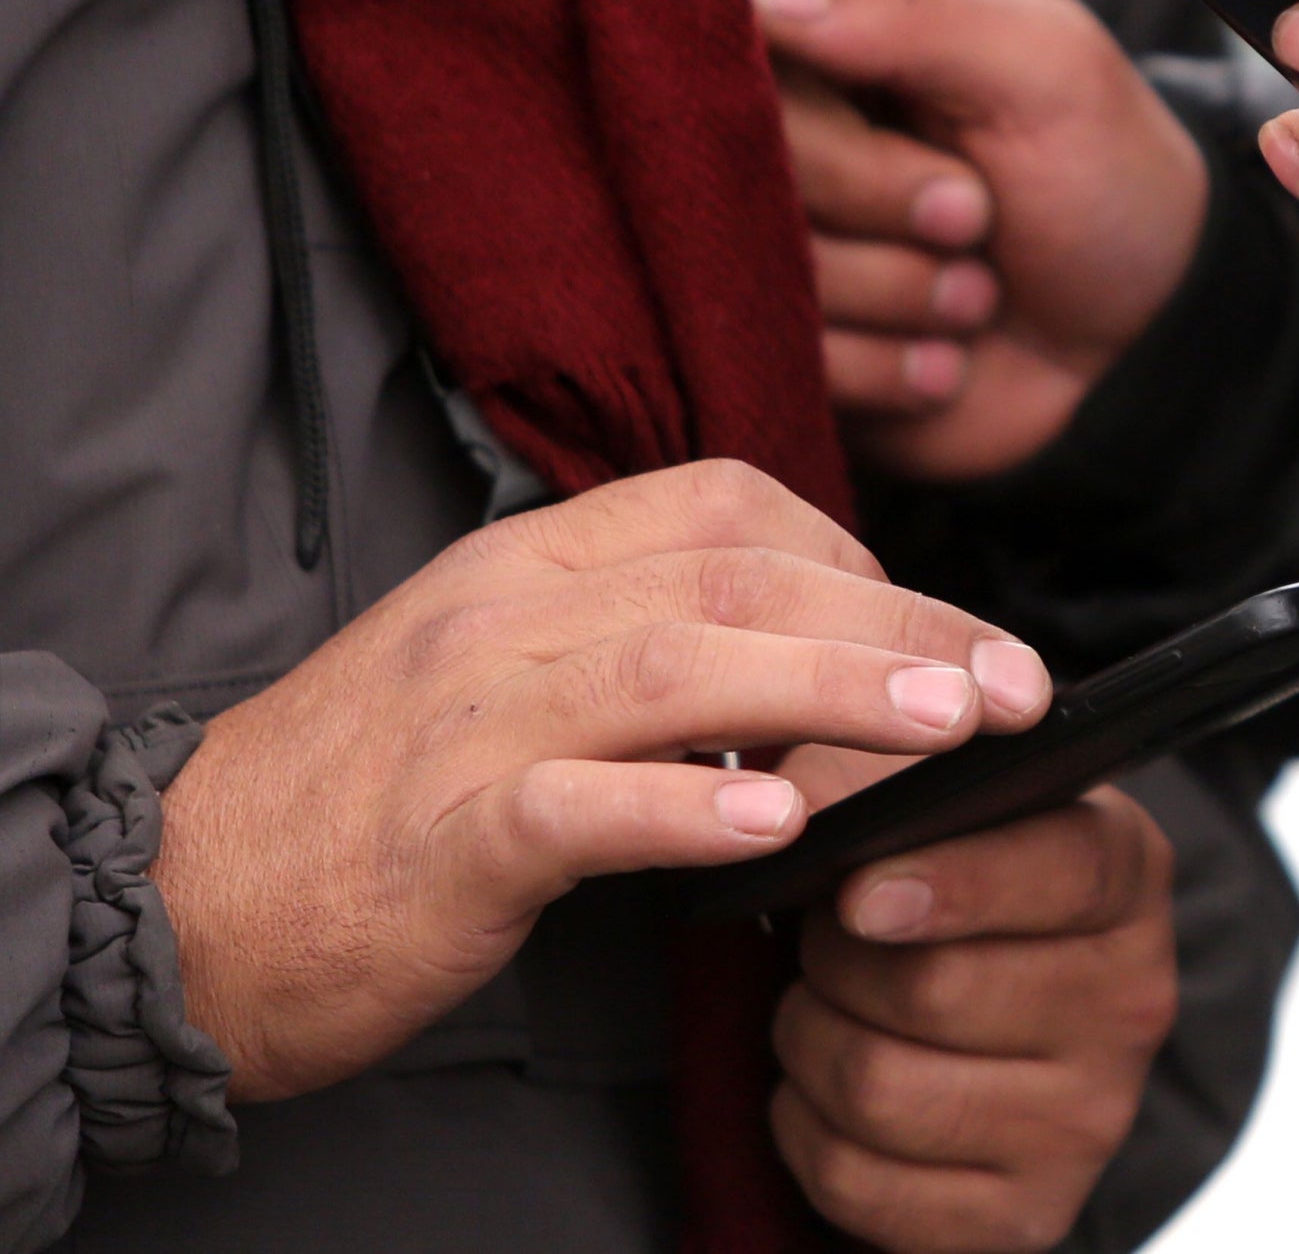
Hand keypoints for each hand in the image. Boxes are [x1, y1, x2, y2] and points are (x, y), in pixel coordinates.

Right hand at [149, 460, 1051, 1101]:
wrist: (181, 897)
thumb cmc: (374, 792)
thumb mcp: (508, 675)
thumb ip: (644, 644)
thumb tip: (816, 660)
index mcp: (532, 562)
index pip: (728, 503)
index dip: (861, 554)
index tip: (947, 629)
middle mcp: (505, 615)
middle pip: (737, 578)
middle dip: (899, 622)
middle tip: (1015, 686)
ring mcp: (468, 719)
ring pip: (678, 668)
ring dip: (833, 689)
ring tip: (946, 729)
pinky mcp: (441, 836)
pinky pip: (576, 804)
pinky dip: (684, 808)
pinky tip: (778, 824)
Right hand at [744, 0, 1208, 481]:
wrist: (1146, 350)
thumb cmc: (1110, 178)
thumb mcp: (1045, 67)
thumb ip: (905, 5)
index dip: (730, 24)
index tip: (825, 82)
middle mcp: (785, 94)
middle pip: (713, 124)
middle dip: (864, 186)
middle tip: (971, 208)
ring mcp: (772, 217)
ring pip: (738, 249)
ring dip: (893, 287)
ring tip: (975, 283)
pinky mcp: (780, 326)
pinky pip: (779, 348)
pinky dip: (884, 362)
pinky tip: (945, 350)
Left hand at [767, 779, 1177, 1253]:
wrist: (983, 1006)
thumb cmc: (939, 876)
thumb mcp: (929, 790)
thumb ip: (880, 764)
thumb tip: (808, 798)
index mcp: (1127, 875)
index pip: (1062, 871)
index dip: (954, 883)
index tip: (858, 892)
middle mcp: (1132, 1001)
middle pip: (938, 989)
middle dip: (833, 960)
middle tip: (818, 938)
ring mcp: (1088, 1120)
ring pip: (882, 1090)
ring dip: (808, 1043)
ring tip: (816, 1006)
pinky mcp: (1026, 1214)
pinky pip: (860, 1183)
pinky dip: (805, 1129)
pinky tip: (825, 1089)